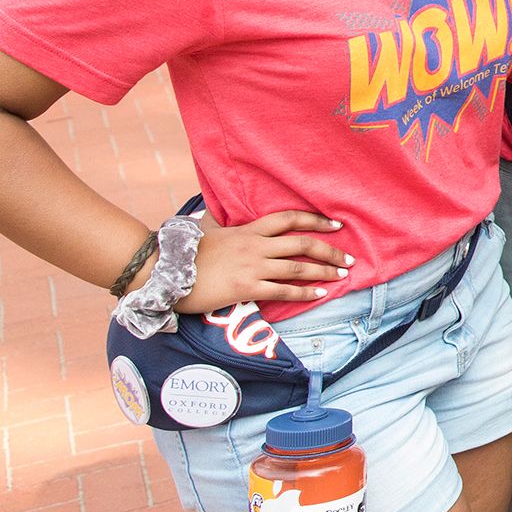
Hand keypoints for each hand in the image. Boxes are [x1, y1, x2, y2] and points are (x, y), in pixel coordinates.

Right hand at [179, 210, 354, 311]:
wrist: (163, 270)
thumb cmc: (184, 253)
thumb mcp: (209, 232)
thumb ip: (224, 226)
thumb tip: (219, 217)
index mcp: (247, 230)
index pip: (288, 219)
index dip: (315, 220)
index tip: (335, 225)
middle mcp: (254, 245)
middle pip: (301, 243)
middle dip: (329, 250)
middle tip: (349, 258)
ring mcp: (252, 266)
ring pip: (297, 267)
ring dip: (324, 271)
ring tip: (342, 275)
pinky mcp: (245, 288)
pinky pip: (282, 290)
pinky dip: (304, 292)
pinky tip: (319, 293)